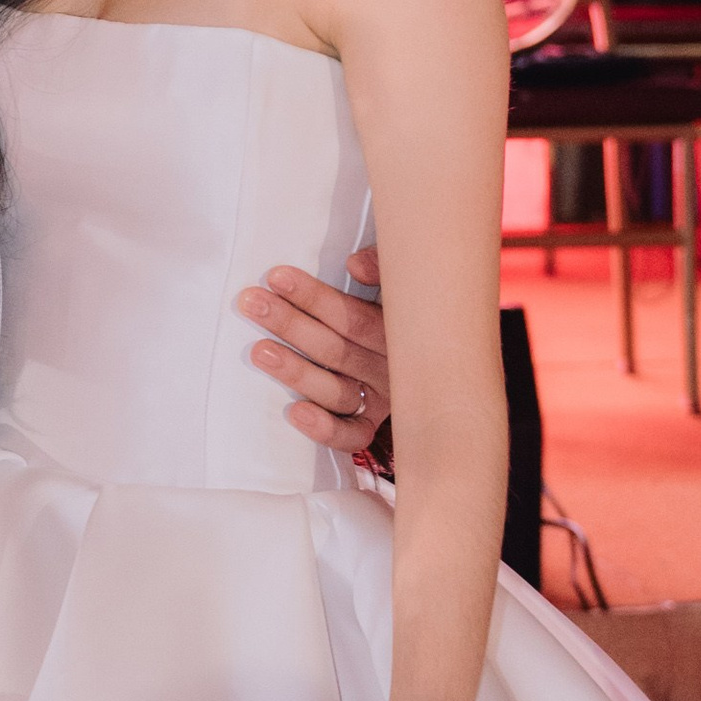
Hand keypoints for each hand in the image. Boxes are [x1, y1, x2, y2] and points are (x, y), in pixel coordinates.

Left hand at [239, 244, 389, 455]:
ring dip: (296, 371)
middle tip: (252, 303)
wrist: (448, 360)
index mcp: (401, 331)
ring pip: (337, 391)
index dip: (315, 297)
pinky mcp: (373, 425)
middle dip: (291, 324)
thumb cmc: (408, 307)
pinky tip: (295, 412)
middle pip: (336, 349)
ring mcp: (384, 399)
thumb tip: (354, 266)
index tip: (277, 278)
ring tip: (259, 351)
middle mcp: (393, 367)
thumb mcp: (403, 281)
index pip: (354, 316)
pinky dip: (326, 428)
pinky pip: (351, 435)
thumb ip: (383, 267)